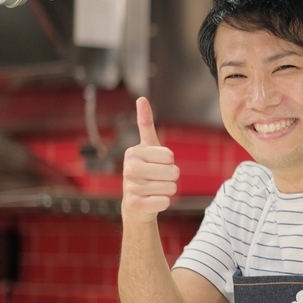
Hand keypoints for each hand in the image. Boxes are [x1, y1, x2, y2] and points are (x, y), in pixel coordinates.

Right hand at [122, 97, 179, 223]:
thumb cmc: (146, 172)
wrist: (137, 204)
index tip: (157, 165)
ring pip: (171, 187)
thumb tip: (141, 98)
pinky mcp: (134, 204)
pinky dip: (164, 203)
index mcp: (133, 152)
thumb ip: (145, 125)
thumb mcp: (148, 148)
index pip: (170, 156)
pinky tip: (152, 202)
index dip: (169, 162)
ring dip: (168, 191)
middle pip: (173, 172)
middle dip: (171, 177)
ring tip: (154, 190)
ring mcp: (130, 187)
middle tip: (157, 180)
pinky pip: (165, 202)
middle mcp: (129, 168)